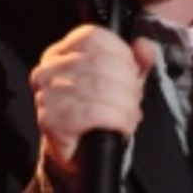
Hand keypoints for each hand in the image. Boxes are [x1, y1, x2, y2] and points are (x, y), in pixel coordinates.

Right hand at [30, 26, 157, 174]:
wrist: (77, 156)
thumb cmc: (95, 115)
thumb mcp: (119, 83)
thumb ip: (135, 62)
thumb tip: (145, 47)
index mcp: (61, 52)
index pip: (93, 36)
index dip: (121, 53)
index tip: (133, 72)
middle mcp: (48, 70)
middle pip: (100, 63)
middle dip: (127, 83)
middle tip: (134, 100)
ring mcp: (47, 94)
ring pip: (100, 87)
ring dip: (125, 104)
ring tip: (130, 115)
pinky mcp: (51, 119)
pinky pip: (93, 112)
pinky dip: (116, 119)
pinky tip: (122, 126)